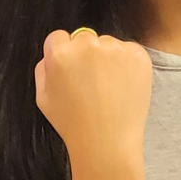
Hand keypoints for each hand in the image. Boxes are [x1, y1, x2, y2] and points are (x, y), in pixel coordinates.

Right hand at [34, 30, 152, 176]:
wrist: (107, 142)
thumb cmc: (73, 123)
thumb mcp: (42, 98)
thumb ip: (43, 69)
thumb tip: (53, 53)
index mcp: (60, 53)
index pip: (58, 37)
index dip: (63, 54)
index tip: (71, 71)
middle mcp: (87, 44)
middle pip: (84, 38)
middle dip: (86, 55)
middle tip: (91, 83)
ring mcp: (115, 48)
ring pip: (108, 44)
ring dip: (108, 59)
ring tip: (109, 89)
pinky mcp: (138, 55)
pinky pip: (129, 51)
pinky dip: (127, 65)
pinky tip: (122, 87)